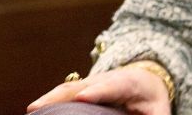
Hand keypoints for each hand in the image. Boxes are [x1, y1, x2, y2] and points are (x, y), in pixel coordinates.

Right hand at [27, 66, 171, 114]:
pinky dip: (48, 101)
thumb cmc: (152, 100)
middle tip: (41, 106)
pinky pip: (63, 95)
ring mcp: (90, 83)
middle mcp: (106, 79)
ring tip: (32, 110)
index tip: (82, 97)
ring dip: (49, 98)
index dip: (97, 91)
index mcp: (129, 83)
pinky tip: (34, 111)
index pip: (113, 85)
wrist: (147, 80)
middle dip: (61, 94)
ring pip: (67, 88)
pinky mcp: (80, 90)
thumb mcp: (159, 111)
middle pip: (82, 85)